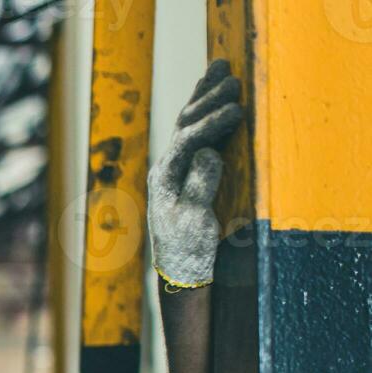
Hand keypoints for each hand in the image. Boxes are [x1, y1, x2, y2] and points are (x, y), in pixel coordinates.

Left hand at [148, 59, 244, 288]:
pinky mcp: (186, 175)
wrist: (180, 273)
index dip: (212, 123)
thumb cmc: (188, 251)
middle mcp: (166, 170)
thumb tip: (209, 152)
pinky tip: (212, 97)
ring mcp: (174, 171)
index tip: (237, 109)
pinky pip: (194, 135)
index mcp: (165, 179)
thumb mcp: (195, 222)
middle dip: (207, 98)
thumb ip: (200, 185)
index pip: (187, 140)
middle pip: (184, 124)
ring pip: (187, 124)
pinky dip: (205, 113)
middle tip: (231, 74)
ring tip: (219, 68)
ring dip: (204, 96)